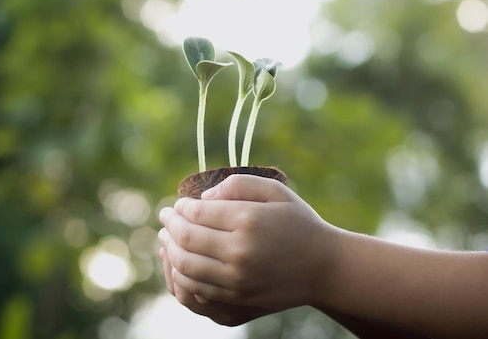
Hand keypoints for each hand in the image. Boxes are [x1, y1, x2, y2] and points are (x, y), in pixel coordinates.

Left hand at [159, 174, 339, 313]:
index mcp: (248, 222)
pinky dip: (179, 279)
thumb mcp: (275, 191)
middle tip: (164, 218)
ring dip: (169, 252)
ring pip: (185, 269)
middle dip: (169, 227)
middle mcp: (240, 255)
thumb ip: (237, 185)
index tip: (176, 205)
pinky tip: (177, 265)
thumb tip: (201, 199)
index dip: (179, 208)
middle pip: (185, 241)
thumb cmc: (298, 224)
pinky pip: (195, 295)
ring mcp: (237, 284)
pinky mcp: (238, 305)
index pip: (196, 214)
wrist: (325, 269)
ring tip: (166, 240)